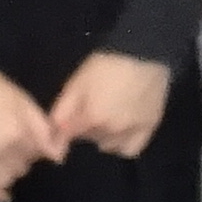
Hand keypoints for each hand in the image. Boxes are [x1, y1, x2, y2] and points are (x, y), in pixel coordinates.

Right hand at [0, 69, 62, 201]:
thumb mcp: (22, 101)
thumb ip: (42, 128)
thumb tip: (58, 157)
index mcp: (20, 132)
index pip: (41, 152)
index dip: (39, 146)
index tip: (33, 141)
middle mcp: (3, 150)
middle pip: (25, 165)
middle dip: (24, 156)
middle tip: (12, 144)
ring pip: (9, 178)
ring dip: (10, 170)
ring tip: (1, 157)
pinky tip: (3, 195)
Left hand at [48, 51, 171, 159]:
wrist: (144, 51)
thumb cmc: (106, 63)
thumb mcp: (77, 82)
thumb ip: (61, 110)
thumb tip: (52, 134)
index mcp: (91, 118)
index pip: (67, 136)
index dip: (62, 129)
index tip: (65, 121)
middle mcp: (112, 130)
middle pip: (88, 139)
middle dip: (84, 127)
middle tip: (89, 108)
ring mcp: (132, 131)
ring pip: (107, 145)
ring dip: (102, 136)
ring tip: (106, 117)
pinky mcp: (149, 128)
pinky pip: (130, 149)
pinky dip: (121, 143)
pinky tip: (120, 131)